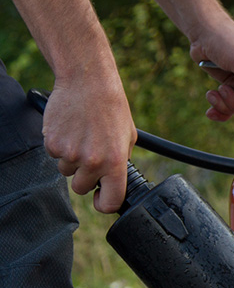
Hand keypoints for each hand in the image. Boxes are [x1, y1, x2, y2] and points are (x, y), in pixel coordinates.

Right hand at [42, 76, 135, 213]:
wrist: (88, 83)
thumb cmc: (111, 109)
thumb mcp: (127, 138)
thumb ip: (121, 162)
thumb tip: (116, 182)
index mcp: (115, 163)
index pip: (110, 202)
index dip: (104, 204)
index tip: (101, 198)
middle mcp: (93, 162)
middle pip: (81, 189)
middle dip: (85, 178)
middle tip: (90, 158)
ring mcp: (70, 153)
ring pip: (66, 172)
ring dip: (72, 161)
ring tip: (81, 138)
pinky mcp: (53, 143)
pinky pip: (54, 156)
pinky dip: (60, 147)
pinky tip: (70, 130)